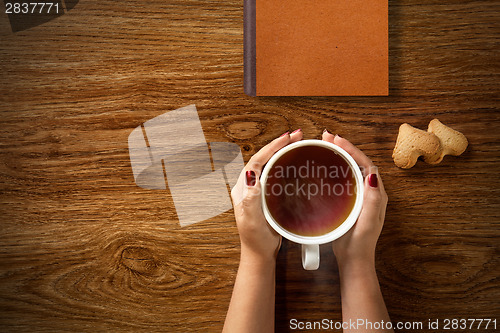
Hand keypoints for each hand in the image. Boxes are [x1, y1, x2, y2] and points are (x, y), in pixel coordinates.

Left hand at [231, 130, 302, 263]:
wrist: (260, 254)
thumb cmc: (255, 240)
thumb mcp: (252, 222)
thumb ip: (250, 201)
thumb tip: (251, 178)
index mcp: (242, 190)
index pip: (255, 161)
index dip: (270, 148)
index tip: (286, 139)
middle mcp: (248, 187)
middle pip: (262, 158)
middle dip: (278, 144)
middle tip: (296, 136)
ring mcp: (257, 190)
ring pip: (268, 164)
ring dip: (281, 151)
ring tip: (296, 142)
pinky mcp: (267, 195)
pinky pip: (275, 173)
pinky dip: (284, 163)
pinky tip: (294, 161)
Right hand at [322, 132, 387, 265]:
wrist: (353, 260)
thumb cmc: (360, 244)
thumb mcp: (367, 222)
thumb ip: (371, 200)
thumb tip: (372, 174)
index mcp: (375, 194)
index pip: (366, 163)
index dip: (352, 149)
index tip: (337, 140)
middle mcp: (369, 192)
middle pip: (358, 162)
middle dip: (344, 147)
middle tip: (327, 137)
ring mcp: (359, 196)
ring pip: (350, 169)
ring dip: (339, 155)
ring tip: (325, 145)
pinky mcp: (349, 201)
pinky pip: (343, 179)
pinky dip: (335, 168)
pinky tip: (324, 166)